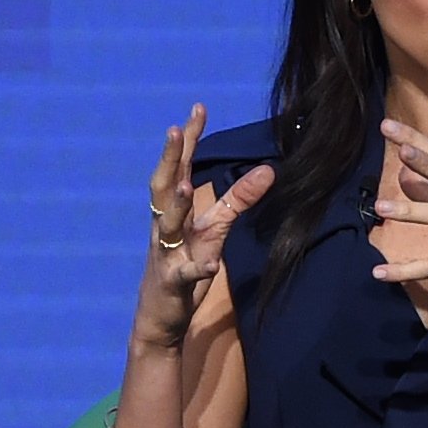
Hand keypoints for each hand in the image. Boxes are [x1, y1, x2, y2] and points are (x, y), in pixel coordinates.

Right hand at [136, 103, 275, 352]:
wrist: (159, 318)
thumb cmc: (184, 266)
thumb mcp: (214, 231)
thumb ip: (237, 201)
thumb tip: (269, 171)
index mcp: (173, 211)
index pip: (179, 167)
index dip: (187, 139)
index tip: (197, 108)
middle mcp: (164, 227)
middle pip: (163, 186)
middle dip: (169, 157)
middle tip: (174, 129)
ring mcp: (166, 254)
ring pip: (166, 225)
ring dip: (175, 203)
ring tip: (185, 182)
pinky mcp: (172, 283)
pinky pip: (184, 274)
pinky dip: (195, 268)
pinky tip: (208, 265)